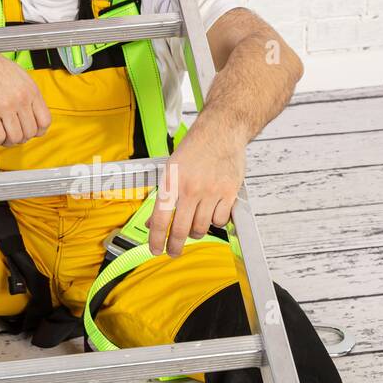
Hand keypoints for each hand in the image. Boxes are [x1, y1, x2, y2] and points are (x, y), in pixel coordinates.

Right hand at [0, 39, 51, 146]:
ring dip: (9, 141)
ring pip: (16, 137)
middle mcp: (20, 99)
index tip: (32, 132)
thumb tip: (33, 112)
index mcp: (30, 90)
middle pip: (30, 132)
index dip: (39, 131)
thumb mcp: (19, 76)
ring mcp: (4, 106)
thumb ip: (28, 94)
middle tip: (13, 135)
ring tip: (3, 136)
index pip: (45, 121)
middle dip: (22, 137)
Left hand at [146, 117, 245, 256]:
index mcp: (172, 181)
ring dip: (196, 232)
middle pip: (181, 230)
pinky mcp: (229, 192)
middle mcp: (191, 187)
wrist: (221, 131)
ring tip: (194, 226)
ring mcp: (211, 191)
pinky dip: (215, 222)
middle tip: (173, 252)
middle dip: (175, 246)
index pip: (161, 219)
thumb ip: (164, 196)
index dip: (156, 239)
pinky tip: (212, 213)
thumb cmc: (195, 148)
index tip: (155, 250)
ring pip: (202, 228)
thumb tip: (153, 222)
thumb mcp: (171, 168)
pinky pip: (220, 220)